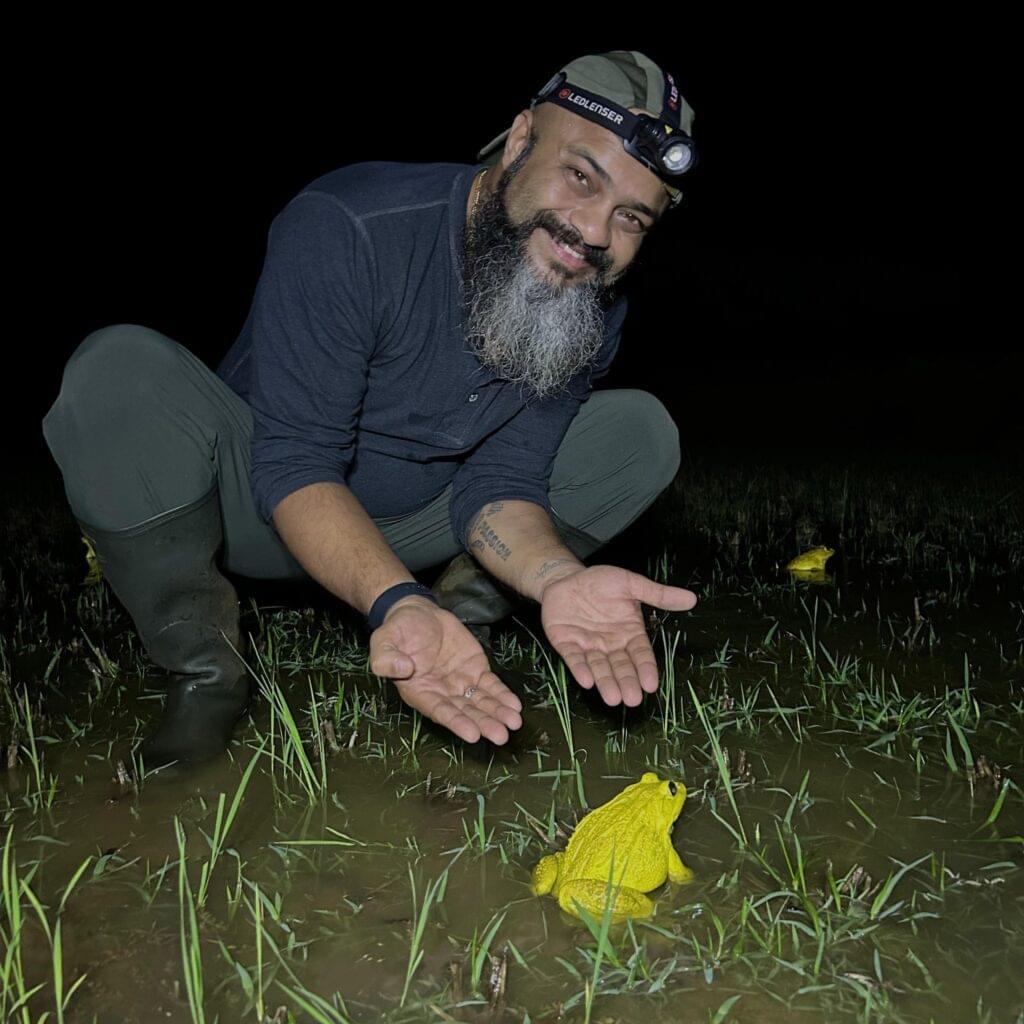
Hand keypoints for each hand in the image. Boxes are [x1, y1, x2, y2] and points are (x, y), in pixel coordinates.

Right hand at [368, 596, 522, 744]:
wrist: (417, 612)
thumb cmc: (397, 630)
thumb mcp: (384, 640)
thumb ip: (386, 658)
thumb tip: (402, 669)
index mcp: (419, 692)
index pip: (440, 711)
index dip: (456, 723)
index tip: (473, 734)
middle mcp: (442, 693)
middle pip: (465, 712)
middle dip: (484, 723)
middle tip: (501, 735)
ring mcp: (460, 682)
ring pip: (481, 702)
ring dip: (497, 713)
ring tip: (514, 723)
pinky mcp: (475, 669)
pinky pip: (490, 685)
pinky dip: (502, 695)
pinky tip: (514, 705)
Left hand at [540, 566, 697, 706]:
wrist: (566, 577)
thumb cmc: (600, 582)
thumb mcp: (630, 584)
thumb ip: (658, 594)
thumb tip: (691, 599)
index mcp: (629, 632)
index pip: (640, 654)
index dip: (645, 669)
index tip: (651, 685)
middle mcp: (610, 644)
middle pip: (621, 666)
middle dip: (626, 682)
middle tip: (632, 699)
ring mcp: (588, 645)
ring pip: (599, 667)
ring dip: (605, 682)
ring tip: (613, 698)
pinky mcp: (566, 643)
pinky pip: (574, 658)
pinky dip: (580, 669)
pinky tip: (586, 680)